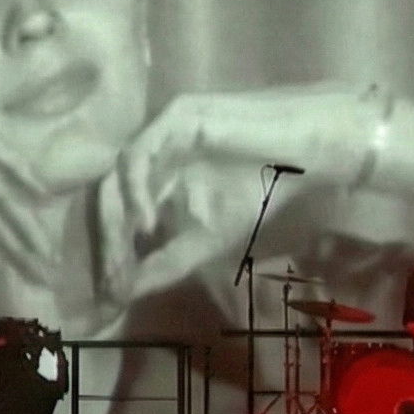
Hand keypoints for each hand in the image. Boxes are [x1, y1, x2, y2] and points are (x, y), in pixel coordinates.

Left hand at [109, 84, 383, 298]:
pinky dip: (136, 191)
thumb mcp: (207, 238)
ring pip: (116, 177)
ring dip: (116, 222)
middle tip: (112, 280)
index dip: (111, 253)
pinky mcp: (174, 117)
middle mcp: (150, 154)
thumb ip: (166, 263)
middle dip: (108, 241)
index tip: (110, 293)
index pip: (117, 214)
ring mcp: (159, 133)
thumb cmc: (260, 191)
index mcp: (154, 179)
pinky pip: (139, 153)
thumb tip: (123, 296)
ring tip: (126, 258)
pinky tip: (146, 223)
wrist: (305, 156)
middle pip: (108, 197)